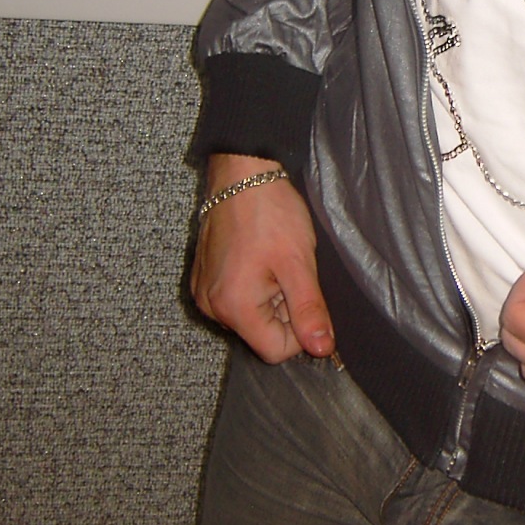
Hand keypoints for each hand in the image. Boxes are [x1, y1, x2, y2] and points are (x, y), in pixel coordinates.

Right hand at [190, 153, 335, 363]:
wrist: (242, 173)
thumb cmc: (269, 211)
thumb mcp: (299, 263)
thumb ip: (309, 310)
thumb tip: (321, 348)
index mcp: (233, 307)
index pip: (276, 350)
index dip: (299, 329)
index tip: (302, 294)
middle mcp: (211, 306)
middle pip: (262, 334)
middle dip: (283, 308)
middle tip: (286, 270)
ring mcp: (204, 292)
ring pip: (251, 316)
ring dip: (269, 296)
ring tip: (271, 260)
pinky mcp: (204, 279)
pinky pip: (236, 299)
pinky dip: (253, 285)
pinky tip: (258, 257)